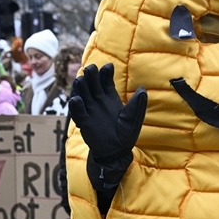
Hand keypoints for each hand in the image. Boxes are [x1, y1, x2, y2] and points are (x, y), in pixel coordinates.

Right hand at [68, 63, 146, 192]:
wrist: (116, 152)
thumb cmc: (126, 134)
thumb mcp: (134, 118)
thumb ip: (138, 104)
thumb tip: (143, 89)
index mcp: (110, 98)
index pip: (105, 80)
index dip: (105, 72)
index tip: (108, 67)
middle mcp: (98, 101)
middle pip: (92, 83)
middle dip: (90, 75)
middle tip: (91, 69)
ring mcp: (90, 110)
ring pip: (82, 94)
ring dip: (80, 86)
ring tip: (80, 80)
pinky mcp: (84, 122)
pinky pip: (77, 112)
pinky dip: (76, 106)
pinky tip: (77, 100)